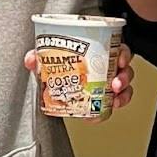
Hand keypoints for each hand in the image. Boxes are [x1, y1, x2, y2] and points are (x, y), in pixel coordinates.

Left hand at [22, 44, 136, 110]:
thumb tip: (31, 60)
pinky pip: (117, 101)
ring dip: (124, 93)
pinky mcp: (105, 97)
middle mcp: (108, 65)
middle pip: (125, 68)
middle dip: (124, 76)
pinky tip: (109, 109)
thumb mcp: (49, 56)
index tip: (120, 60)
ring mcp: (108, 82)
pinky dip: (115, 105)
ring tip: (115, 98)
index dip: (123, 53)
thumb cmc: (59, 62)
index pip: (118, 48)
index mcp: (100, 50)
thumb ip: (39, 57)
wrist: (56, 79)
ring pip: (125, 86)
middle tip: (116, 83)